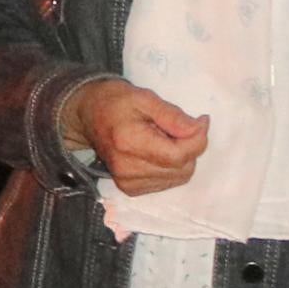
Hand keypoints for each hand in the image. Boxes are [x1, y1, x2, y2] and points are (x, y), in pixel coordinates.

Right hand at [62, 77, 209, 192]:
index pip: (179, 154)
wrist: (87, 116)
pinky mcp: (131, 190)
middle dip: (189, 146)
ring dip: (181, 158)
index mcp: (129, 143)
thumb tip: (199, 129)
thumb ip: (173, 115)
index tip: (201, 120)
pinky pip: (167, 182)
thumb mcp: (145, 97)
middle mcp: (127, 169)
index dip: (197, 138)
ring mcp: (128, 183)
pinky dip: (171, 167)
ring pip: (178, 177)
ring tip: (164, 138)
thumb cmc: (115, 101)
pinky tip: (158, 151)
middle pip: (182, 168)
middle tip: (177, 126)